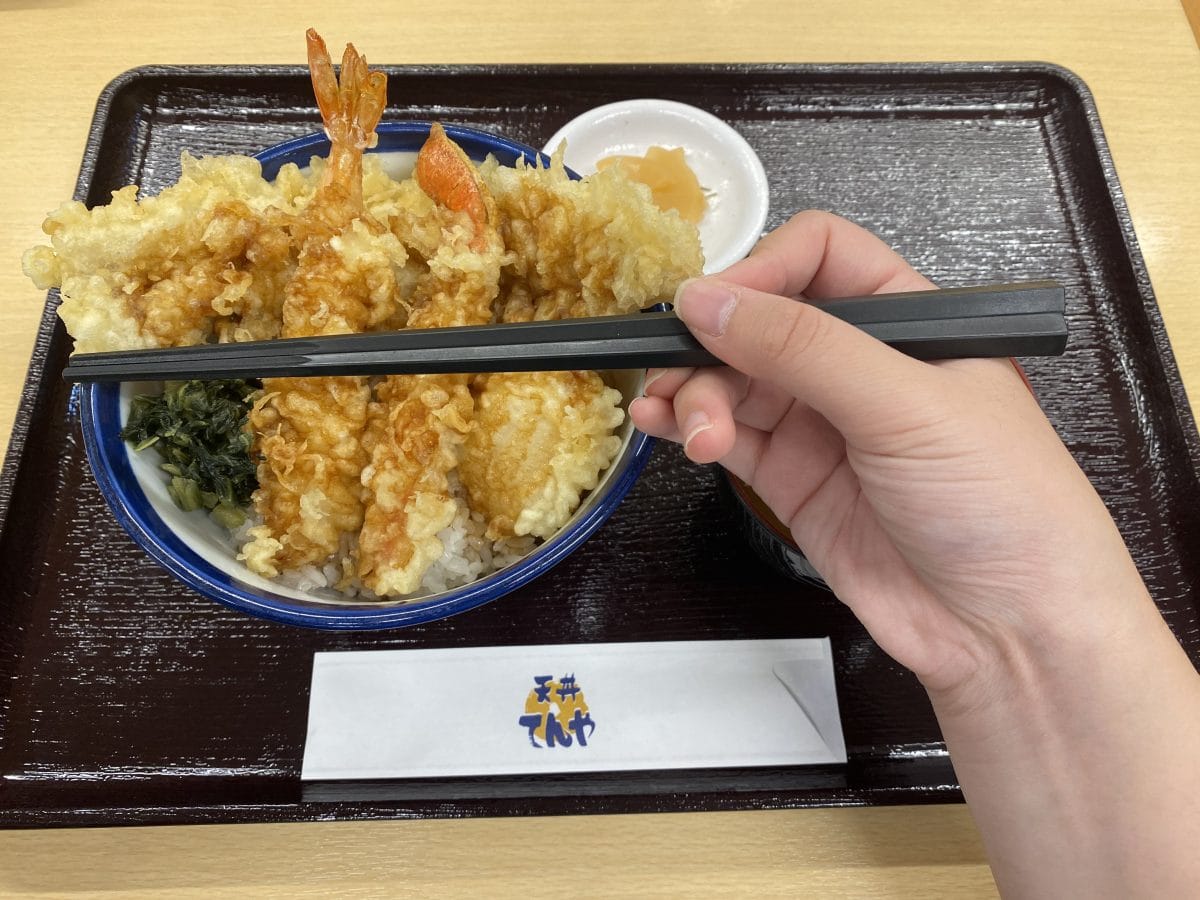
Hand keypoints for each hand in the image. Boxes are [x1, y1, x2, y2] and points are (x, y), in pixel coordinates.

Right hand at [630, 211, 1148, 695]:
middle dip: (714, 343)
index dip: (761, 271)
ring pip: (733, 378)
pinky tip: (666, 428)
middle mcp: (859, 363)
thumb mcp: (904, 405)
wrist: (1005, 629)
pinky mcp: (792, 478)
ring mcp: (821, 422)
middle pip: (760, 320)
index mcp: (906, 320)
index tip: (713, 306)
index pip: (818, 256)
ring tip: (697, 433)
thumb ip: (802, 347)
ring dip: (697, 393)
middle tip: (680, 378)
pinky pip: (727, 433)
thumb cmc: (999, 501)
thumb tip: (706, 298)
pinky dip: (688, 425)